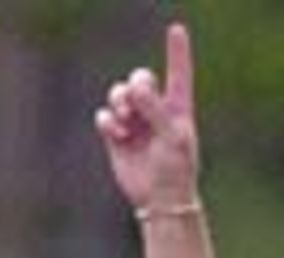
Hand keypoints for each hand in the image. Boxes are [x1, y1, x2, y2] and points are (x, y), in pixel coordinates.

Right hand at [95, 21, 199, 214]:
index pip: (178, 74)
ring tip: (125, 119)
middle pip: (140, 79)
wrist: (160, 201)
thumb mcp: (173, 138)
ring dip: (119, 101)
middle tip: (135, 101)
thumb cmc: (176, 170)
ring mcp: (136, 123)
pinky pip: (105, 116)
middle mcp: (156, 111)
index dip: (177, 51)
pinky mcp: (118, 137)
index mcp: (177, 108)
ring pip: (119, 94)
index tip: (177, 29)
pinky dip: (109, 121)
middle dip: (135, 85)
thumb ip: (156, 109)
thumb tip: (136, 87)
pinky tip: (118, 134)